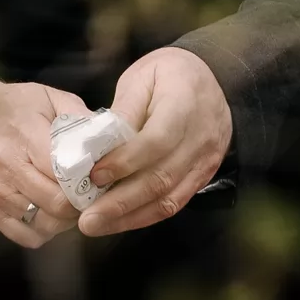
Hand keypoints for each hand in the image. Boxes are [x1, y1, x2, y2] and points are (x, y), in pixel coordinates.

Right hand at [0, 78, 90, 247]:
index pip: (67, 174)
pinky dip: (42, 229)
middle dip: (80, 204)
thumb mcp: (47, 97)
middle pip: (58, 205)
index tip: (99, 179)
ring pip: (44, 225)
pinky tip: (46, 212)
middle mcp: (4, 166)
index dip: (90, 182)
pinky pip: (24, 236)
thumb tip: (114, 141)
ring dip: (63, 219)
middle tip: (87, 194)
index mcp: (24, 135)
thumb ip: (80, 118)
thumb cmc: (10, 105)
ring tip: (66, 202)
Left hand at [78, 47, 231, 236]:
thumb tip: (98, 141)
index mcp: (184, 103)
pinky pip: (176, 202)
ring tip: (96, 225)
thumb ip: (125, 108)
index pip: (156, 140)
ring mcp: (205, 160)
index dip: (125, 161)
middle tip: (87, 218)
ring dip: (130, 216)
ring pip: (169, 198)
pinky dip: (146, 215)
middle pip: (162, 177)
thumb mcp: (143, 76)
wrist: (212, 77)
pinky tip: (119, 221)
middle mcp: (200, 138)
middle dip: (121, 202)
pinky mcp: (203, 175)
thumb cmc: (169, 74)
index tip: (94, 175)